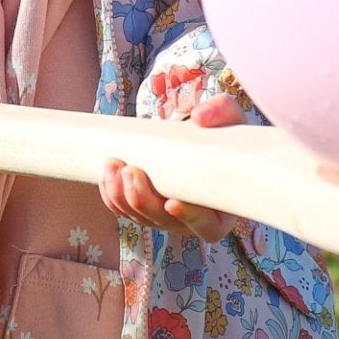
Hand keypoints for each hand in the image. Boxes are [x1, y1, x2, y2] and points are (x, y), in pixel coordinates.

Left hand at [100, 89, 244, 242]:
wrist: (204, 137)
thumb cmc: (224, 133)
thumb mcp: (231, 119)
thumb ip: (222, 112)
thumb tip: (199, 117)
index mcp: (222, 208)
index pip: (208, 226)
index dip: (190, 218)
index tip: (172, 202)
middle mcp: (194, 220)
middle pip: (164, 222)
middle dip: (141, 199)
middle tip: (129, 169)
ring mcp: (168, 218)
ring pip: (140, 216)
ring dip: (120, 195)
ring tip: (111, 165)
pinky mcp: (147, 209)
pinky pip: (125, 209)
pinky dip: (112, 196)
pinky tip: (106, 176)